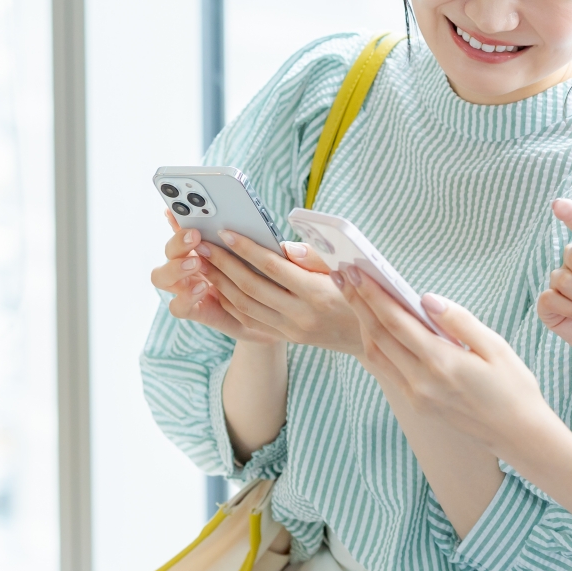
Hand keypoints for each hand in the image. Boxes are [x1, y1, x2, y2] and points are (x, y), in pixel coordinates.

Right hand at [150, 214, 283, 342]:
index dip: (175, 217)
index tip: (176, 208)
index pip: (181, 228)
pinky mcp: (195, 310)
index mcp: (201, 247)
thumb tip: (256, 223)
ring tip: (196, 263)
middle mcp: (188, 265)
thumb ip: (252, 241)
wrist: (270, 313)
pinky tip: (202, 287)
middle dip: (178, 241)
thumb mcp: (261, 255)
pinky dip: (186, 296)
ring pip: (162, 276)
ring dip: (175, 267)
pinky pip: (177, 306)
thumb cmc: (264, 278)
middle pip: (168, 250)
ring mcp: (187, 288)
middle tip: (195, 236)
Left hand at [178, 216, 362, 354]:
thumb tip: (282, 246)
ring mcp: (291, 330)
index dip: (247, 249)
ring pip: (245, 306)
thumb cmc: (360, 294)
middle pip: (252, 288)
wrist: (369, 337)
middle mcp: (301, 316)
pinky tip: (217, 285)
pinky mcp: (285, 337)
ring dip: (220, 283)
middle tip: (202, 244)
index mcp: (318, 294)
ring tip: (203, 262)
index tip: (226, 232)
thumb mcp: (346, 270)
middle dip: (223, 264)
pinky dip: (229, 302)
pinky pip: (250, 321)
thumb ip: (315, 258)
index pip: (273, 268)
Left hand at [337, 270, 560, 462]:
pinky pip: (387, 370)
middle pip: (378, 337)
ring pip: (377, 355)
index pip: (397, 323)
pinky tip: (374, 326)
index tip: (357, 272)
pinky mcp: (417, 405)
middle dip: (359, 304)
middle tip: (343, 275)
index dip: (374, 296)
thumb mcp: (496, 347)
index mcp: (442, 364)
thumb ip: (460, 321)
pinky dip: (376, 344)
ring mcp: (416, 397)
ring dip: (362, 324)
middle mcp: (422, 383)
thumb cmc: (514, 388)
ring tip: (353, 296)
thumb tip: (427, 299)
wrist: (518, 435)